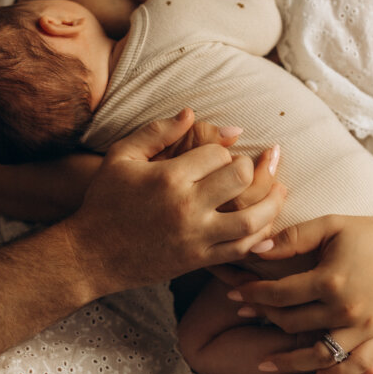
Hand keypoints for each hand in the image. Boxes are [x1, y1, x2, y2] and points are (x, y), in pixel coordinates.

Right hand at [67, 108, 286, 295]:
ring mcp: (196, 237)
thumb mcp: (121, 156)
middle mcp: (187, 207)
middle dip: (253, 168)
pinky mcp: (199, 260)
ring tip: (281, 190)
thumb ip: (157, 131)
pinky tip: (267, 225)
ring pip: (252, 219)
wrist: (91, 255)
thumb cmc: (104, 201)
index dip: (224, 148)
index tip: (221, 152)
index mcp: (169, 177)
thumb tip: (192, 113)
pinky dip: (261, 238)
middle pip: (241, 179)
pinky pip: (241, 250)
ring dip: (272, 203)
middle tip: (256, 165)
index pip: (218, 153)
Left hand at [227, 213, 372, 373]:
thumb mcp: (330, 225)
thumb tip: (256, 249)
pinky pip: (355, 365)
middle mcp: (346, 309)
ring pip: (319, 354)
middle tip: (245, 313)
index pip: (280, 295)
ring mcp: (365, 327)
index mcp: (330, 281)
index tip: (235, 293)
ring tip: (264, 362)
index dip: (253, 294)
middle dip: (265, 317)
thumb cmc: (369, 232)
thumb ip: (292, 238)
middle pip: (293, 323)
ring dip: (289, 360)